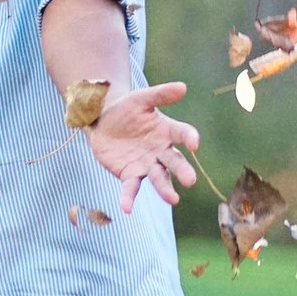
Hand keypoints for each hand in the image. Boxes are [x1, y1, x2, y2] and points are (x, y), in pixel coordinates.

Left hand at [83, 81, 200, 212]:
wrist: (102, 121)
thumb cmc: (126, 109)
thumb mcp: (141, 99)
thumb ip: (160, 94)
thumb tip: (183, 87)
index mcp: (167, 131)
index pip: (182, 134)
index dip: (189, 138)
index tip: (194, 142)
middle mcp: (160, 151)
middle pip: (174, 161)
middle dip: (182, 170)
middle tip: (190, 180)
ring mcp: (146, 165)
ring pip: (157, 178)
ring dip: (164, 189)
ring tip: (173, 200)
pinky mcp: (129, 175)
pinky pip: (130, 188)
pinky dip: (128, 198)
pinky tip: (126, 208)